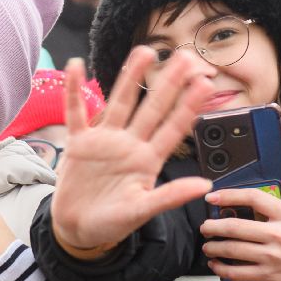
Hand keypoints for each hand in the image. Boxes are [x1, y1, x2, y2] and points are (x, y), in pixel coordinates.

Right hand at [49, 53, 216, 257]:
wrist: (77, 229)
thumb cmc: (111, 224)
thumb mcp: (140, 212)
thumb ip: (169, 197)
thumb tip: (205, 185)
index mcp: (148, 161)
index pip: (173, 128)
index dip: (189, 106)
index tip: (205, 83)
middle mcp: (129, 145)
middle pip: (151, 107)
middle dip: (168, 82)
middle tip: (185, 56)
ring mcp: (104, 141)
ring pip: (120, 102)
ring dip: (131, 76)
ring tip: (145, 51)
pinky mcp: (79, 144)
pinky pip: (76, 112)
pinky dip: (74, 91)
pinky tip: (77, 66)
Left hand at [200, 160, 280, 280]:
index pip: (254, 197)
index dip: (229, 195)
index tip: (213, 197)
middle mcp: (280, 235)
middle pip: (235, 225)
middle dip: (213, 226)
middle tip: (206, 226)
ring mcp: (273, 257)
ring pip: (231, 249)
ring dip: (213, 247)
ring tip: (208, 246)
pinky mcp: (268, 276)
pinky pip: (236, 271)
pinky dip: (221, 268)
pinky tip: (217, 265)